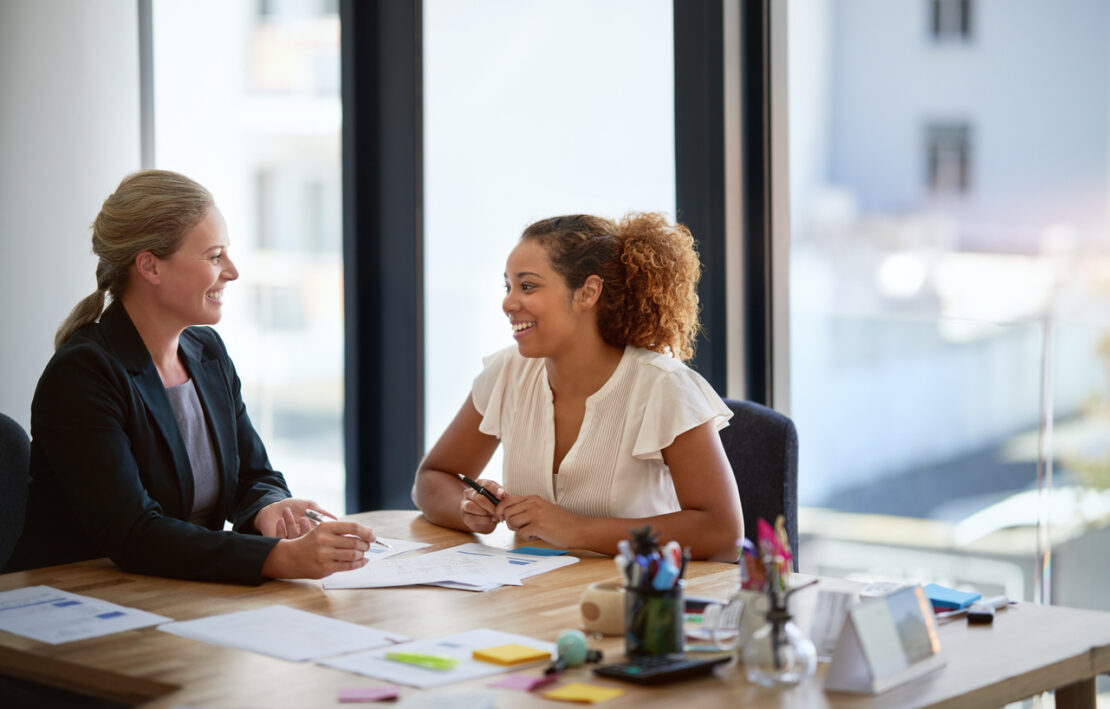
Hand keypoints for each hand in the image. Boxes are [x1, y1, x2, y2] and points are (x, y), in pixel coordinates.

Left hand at [254, 499, 334, 538]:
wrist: (274, 507)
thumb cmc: (294, 506)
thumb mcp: (309, 506)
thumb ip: (321, 512)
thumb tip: (335, 518)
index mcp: (311, 533)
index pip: (319, 537)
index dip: (320, 532)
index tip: (319, 523)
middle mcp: (302, 540)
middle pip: (307, 542)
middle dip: (305, 530)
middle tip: (303, 518)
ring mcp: (290, 543)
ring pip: (293, 540)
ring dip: (290, 525)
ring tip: (286, 510)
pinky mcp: (277, 544)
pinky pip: (280, 541)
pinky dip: (280, 530)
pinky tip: (280, 520)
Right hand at [261, 520, 375, 578]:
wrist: (291, 557)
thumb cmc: (312, 542)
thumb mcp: (323, 531)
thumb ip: (342, 531)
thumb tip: (366, 533)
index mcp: (326, 527)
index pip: (353, 527)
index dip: (366, 532)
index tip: (373, 536)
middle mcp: (325, 540)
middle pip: (355, 541)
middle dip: (365, 544)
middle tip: (368, 546)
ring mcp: (325, 555)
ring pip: (353, 554)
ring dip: (362, 554)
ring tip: (362, 553)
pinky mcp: (325, 568)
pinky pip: (348, 566)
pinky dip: (359, 564)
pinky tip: (362, 561)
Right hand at [459, 478, 504, 533]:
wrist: (487, 518)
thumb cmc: (494, 504)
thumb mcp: (499, 497)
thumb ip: (501, 494)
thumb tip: (501, 493)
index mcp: (479, 484)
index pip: (486, 484)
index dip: (495, 490)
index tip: (502, 496)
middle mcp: (469, 492)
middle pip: (479, 498)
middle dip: (491, 506)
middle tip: (500, 512)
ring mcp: (465, 504)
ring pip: (472, 507)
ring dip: (485, 513)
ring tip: (495, 516)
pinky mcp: (465, 516)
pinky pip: (472, 518)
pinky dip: (484, 520)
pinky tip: (490, 520)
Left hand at [497, 494, 581, 547]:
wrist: (577, 529)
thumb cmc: (560, 523)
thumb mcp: (542, 509)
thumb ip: (526, 509)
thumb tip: (506, 514)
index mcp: (533, 498)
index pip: (507, 500)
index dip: (500, 510)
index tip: (502, 518)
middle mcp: (533, 503)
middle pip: (506, 512)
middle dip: (509, 522)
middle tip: (520, 527)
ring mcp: (536, 514)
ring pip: (511, 522)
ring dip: (518, 530)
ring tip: (530, 531)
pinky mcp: (539, 526)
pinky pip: (521, 533)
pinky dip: (527, 537)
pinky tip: (537, 535)